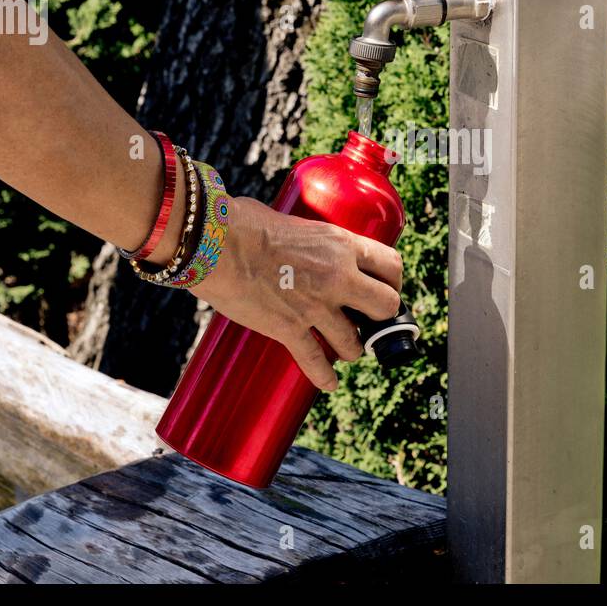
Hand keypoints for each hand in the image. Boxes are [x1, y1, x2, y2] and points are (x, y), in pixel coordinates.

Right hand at [190, 196, 402, 391]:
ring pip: (354, 342)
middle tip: (368, 319)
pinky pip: (316, 361)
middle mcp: (338, 276)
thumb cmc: (245, 223)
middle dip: (380, 316)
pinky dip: (324, 377)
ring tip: (345, 348)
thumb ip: (312, 240)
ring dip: (351, 348)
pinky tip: (328, 383)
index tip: (384, 288)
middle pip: (386, 306)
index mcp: (342, 244)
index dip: (392, 281)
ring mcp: (315, 306)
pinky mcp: (288, 329)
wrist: (214, 243)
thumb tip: (308, 245)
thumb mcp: (296, 223)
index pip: (391, 265)